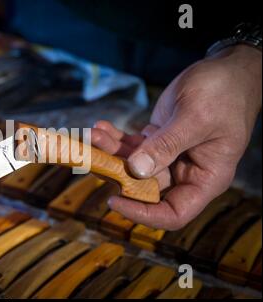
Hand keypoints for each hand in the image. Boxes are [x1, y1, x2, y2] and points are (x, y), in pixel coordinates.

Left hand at [92, 45, 260, 229]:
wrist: (227, 69)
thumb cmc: (224, 92)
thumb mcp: (196, 118)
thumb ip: (166, 145)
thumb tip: (136, 170)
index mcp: (205, 179)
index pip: (174, 213)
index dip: (143, 214)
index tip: (114, 200)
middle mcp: (186, 173)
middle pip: (145, 189)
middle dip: (118, 173)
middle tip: (93, 156)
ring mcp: (169, 157)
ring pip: (133, 166)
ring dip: (111, 152)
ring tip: (94, 134)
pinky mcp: (157, 140)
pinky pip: (133, 146)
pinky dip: (116, 138)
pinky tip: (102, 127)